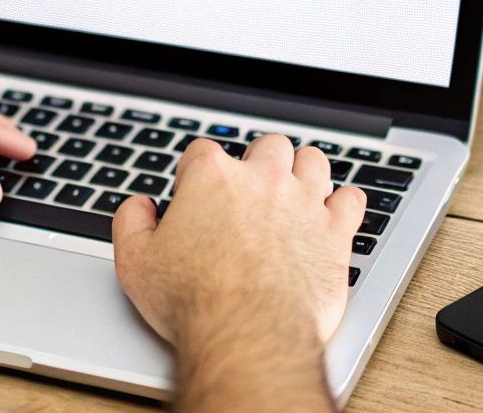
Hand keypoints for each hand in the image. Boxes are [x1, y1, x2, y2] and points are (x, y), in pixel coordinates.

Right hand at [110, 135, 364, 411]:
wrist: (248, 336)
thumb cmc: (193, 302)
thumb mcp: (136, 262)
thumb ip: (130, 222)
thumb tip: (138, 205)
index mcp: (211, 177)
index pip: (202, 153)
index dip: (196, 173)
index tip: (195, 195)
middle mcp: (261, 179)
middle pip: (266, 146)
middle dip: (258, 162)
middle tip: (250, 190)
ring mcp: (303, 202)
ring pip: (312, 160)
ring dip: (303, 172)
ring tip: (293, 192)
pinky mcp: (335, 232)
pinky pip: (351, 200)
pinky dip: (343, 204)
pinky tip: (333, 215)